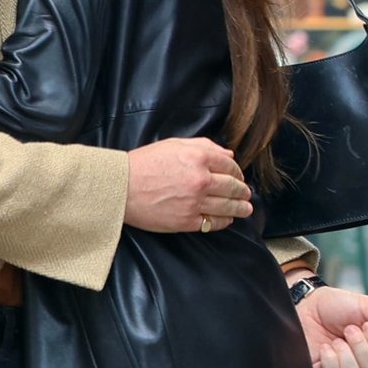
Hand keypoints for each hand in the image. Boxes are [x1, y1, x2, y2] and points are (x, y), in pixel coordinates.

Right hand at [125, 138, 251, 232]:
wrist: (122, 187)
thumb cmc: (143, 164)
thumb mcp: (173, 145)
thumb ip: (203, 146)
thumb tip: (228, 155)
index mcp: (198, 158)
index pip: (230, 166)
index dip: (237, 172)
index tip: (238, 176)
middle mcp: (201, 180)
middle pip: (233, 187)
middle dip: (242, 191)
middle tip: (246, 194)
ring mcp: (195, 202)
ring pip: (228, 207)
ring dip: (241, 208)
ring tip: (246, 209)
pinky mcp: (187, 221)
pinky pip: (213, 223)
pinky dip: (224, 221)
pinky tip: (227, 219)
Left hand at [291, 279, 367, 367]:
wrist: (306, 303)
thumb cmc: (336, 305)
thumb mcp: (367, 306)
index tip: (365, 323)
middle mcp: (362, 362)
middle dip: (360, 345)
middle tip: (348, 329)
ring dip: (344, 353)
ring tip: (336, 339)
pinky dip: (329, 359)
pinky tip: (324, 348)